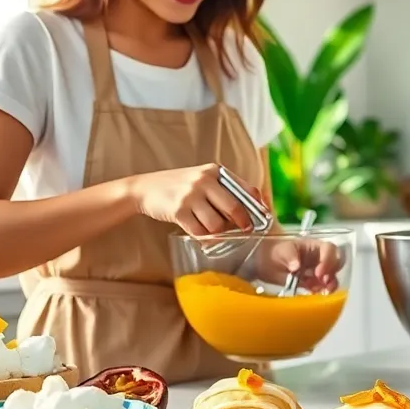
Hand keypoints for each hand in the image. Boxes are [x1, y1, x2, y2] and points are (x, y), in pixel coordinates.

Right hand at [130, 163, 261, 236]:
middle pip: (234, 208)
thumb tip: (256, 205)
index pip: (245, 189)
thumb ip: (225, 189)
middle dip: (243, 223)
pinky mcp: (178, 211)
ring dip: (217, 232)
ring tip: (212, 229)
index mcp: (214, 171)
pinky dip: (203, 237)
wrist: (145, 188)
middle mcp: (204, 181)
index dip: (257, 206)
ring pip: (217, 224)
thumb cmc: (180, 187)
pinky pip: (199, 232)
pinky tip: (201, 234)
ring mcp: (190, 195)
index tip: (263, 217)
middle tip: (245, 230)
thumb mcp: (203, 179)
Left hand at [259, 238, 345, 293]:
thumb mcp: (283, 250)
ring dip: (331, 284)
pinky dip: (322, 292)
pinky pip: (323, 288)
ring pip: (332, 276)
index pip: (329, 249)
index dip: (328, 260)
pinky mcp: (313, 283)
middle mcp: (320, 258)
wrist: (267, 262)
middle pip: (337, 262)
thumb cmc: (278, 251)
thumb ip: (290, 256)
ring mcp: (318, 271)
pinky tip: (315, 295)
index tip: (319, 273)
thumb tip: (296, 266)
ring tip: (324, 292)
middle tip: (323, 282)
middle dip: (333, 272)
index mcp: (315, 246)